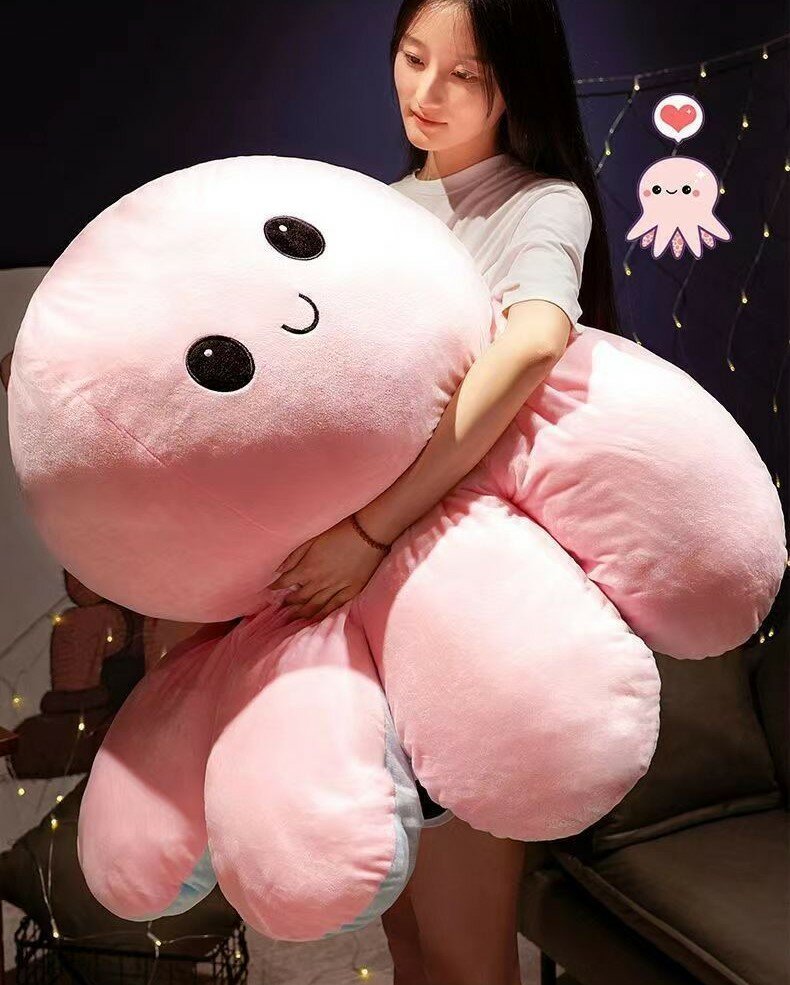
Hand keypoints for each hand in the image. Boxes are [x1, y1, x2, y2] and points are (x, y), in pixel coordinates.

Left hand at [267, 515, 388, 623]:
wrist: (368, 533)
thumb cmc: (339, 531)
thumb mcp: (312, 539)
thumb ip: (294, 556)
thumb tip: (277, 570)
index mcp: (308, 567)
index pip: (286, 582)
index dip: (276, 586)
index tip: (271, 589)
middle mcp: (319, 581)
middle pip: (299, 597)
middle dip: (288, 602)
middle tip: (282, 607)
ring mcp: (336, 588)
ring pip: (315, 605)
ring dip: (302, 612)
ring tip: (293, 616)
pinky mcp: (350, 591)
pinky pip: (334, 606)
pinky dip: (323, 613)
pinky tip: (315, 618)